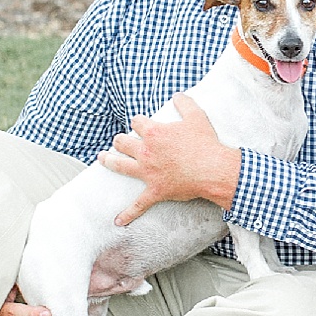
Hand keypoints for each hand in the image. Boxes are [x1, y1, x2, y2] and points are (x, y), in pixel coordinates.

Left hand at [98, 94, 238, 225]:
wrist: (214, 169)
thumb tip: (178, 95)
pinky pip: (138, 204)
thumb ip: (185, 103)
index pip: (136, 122)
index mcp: (154, 132)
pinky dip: (128, 214)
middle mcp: (146, 151)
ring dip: (109, 161)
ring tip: (102, 159)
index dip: (138, 122)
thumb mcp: (197, 117)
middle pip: (122, 141)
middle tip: (120, 141)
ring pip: (120, 165)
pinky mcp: (154, 190)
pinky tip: (119, 220)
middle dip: (120, 140)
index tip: (140, 124)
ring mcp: (147, 172)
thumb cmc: (205, 144)